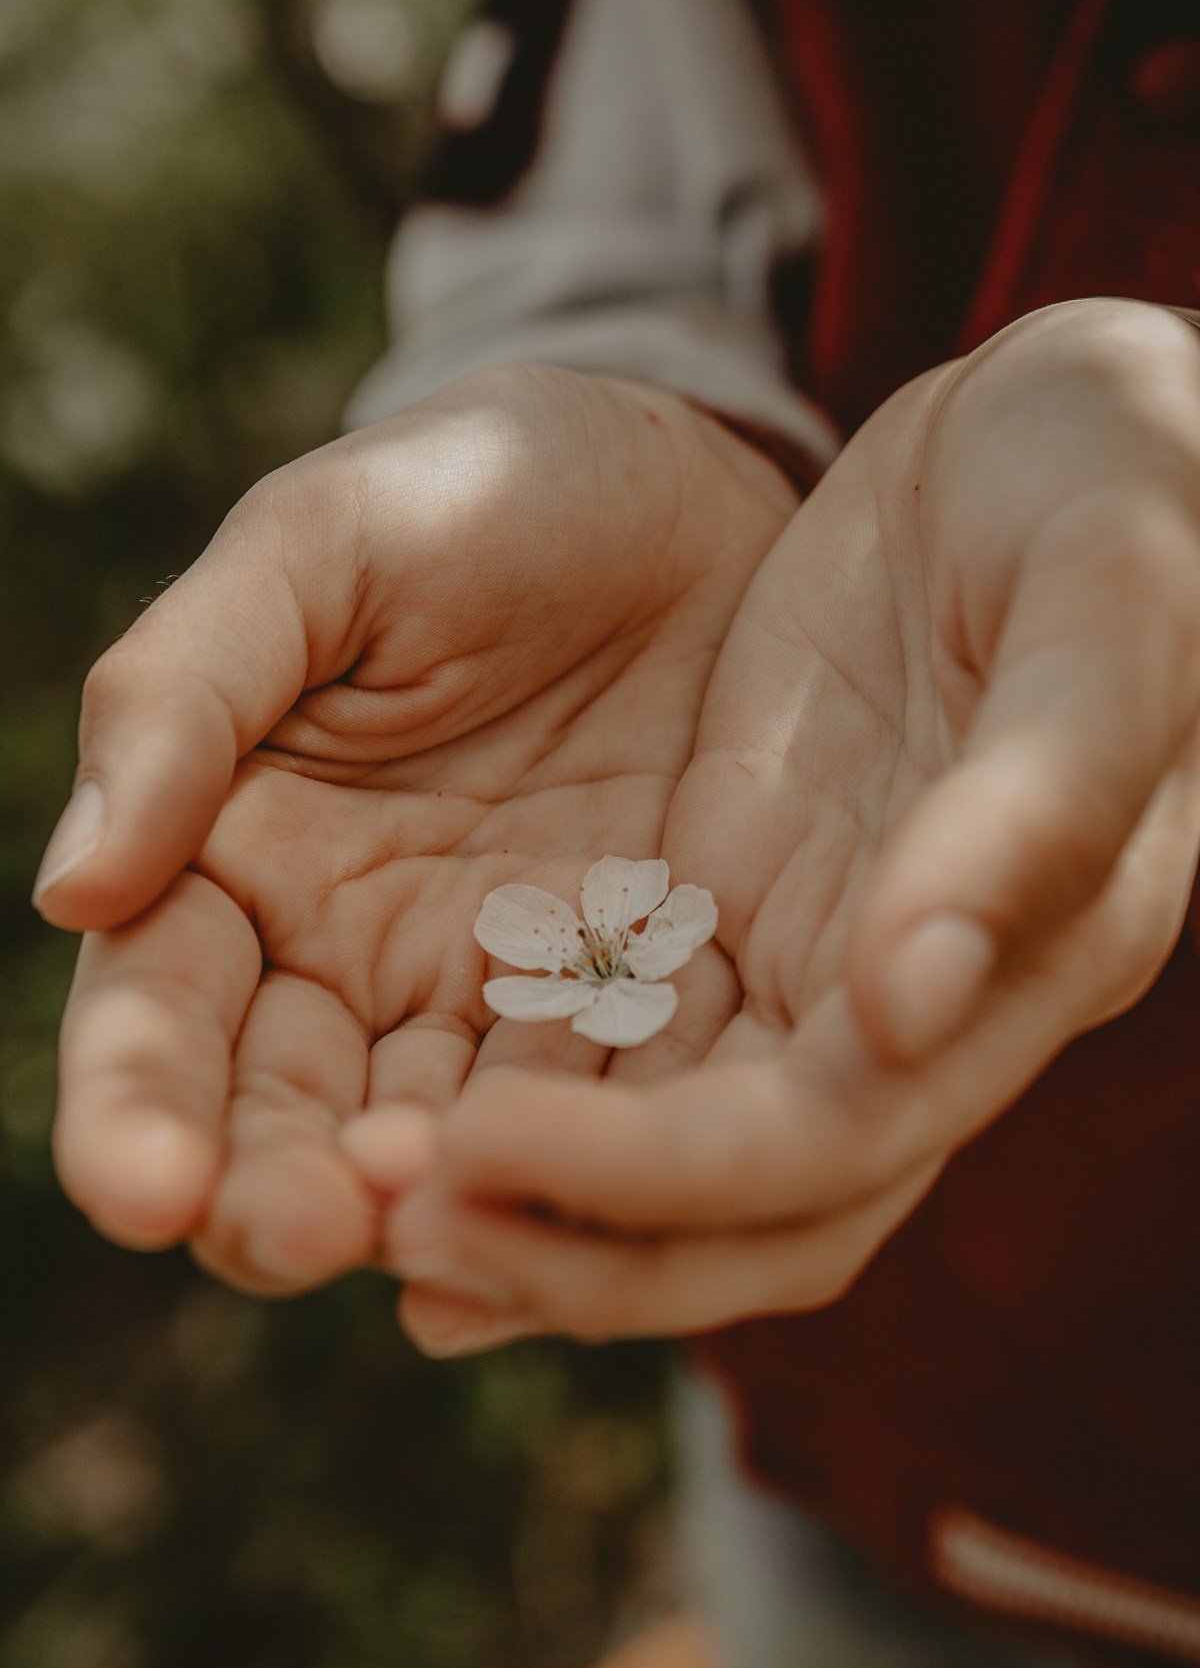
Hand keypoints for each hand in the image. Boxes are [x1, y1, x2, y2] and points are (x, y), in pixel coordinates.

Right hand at [39, 364, 796, 1291]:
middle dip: (276, 1192)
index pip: (159, 1011)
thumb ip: (186, 697)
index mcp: (235, 854)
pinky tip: (588, 1208)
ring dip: (427, 1210)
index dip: (138, 1107)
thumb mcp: (317, 551)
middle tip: (306, 1230)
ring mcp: (492, 990)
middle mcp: (349, 953)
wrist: (680, 482)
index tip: (144, 1186)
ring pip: (434, 1147)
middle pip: (282, 1118)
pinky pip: (599, 1105)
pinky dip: (582, 1168)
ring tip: (433, 1231)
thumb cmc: (473, 489)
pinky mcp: (626, 996)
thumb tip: (72, 889)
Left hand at [379, 300, 1199, 1354]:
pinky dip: (525, 1093)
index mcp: (1030, 962)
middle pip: (744, 1207)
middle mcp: (918, 1004)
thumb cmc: (1111, 482)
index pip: (837, 1140)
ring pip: (668, 1146)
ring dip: (531, 1199)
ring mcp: (816, 955)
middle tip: (393, 1233)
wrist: (1051, 427)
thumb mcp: (1107, 606)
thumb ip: (1035, 805)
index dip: (665, 1176)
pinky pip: (618, 1033)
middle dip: (576, 1240)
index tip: (486, 1144)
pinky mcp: (735, 895)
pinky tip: (401, 1112)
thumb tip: (902, 1012)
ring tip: (364, 1204)